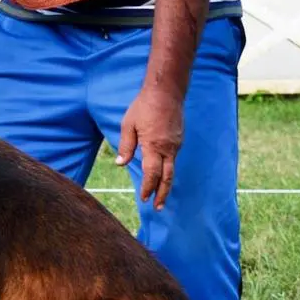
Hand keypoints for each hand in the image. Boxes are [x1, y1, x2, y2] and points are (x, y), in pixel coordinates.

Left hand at [116, 90, 183, 209]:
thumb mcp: (128, 125)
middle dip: (162, 194)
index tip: (143, 199)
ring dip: (166, 184)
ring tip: (160, 195)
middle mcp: (168, 148)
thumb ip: (125, 146)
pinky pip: (173, 159)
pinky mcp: (179, 139)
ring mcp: (176, 144)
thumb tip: (121, 164)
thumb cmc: (144, 106)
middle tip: (158, 208)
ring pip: (171, 169)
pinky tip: (162, 175)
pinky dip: (167, 170)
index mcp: (153, 146)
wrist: (167, 91)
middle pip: (167, 177)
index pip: (151, 174)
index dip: (147, 188)